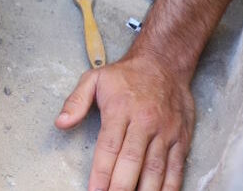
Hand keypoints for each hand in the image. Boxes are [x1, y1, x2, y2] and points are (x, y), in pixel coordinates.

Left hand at [55, 53, 194, 190]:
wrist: (163, 63)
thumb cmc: (125, 75)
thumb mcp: (94, 79)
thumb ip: (75, 101)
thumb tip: (61, 123)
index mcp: (120, 110)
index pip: (109, 147)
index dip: (101, 172)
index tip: (93, 190)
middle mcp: (144, 123)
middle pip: (132, 161)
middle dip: (121, 186)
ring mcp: (165, 132)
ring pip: (156, 168)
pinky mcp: (181, 138)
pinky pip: (177, 167)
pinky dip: (170, 187)